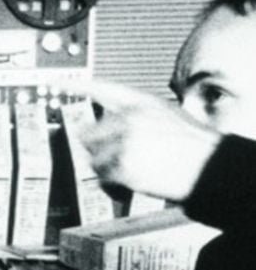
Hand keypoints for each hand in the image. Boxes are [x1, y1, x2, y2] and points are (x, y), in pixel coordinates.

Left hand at [70, 80, 220, 201]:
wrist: (212, 166)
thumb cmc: (196, 146)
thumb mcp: (168, 115)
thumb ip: (138, 116)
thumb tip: (112, 126)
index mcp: (140, 103)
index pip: (101, 89)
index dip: (76, 85)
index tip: (57, 82)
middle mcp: (128, 118)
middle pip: (88, 135)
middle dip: (98, 150)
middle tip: (119, 160)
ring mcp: (123, 141)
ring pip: (93, 160)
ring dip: (106, 171)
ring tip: (131, 173)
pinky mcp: (122, 164)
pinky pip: (103, 179)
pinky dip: (112, 187)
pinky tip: (129, 186)